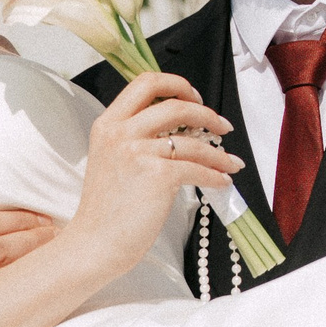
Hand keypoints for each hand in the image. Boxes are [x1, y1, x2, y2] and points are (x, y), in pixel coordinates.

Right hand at [66, 72, 240, 286]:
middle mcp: (120, 132)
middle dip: (206, 113)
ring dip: (219, 153)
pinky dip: (216, 175)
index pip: (145, 83)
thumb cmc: (106, 210)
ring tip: (230, 162)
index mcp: (108, 124)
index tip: (194, 97)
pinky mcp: (157, 174)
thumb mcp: (110, 159)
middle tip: (221, 126)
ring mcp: (138, 151)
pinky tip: (222, 181)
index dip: (176, 84)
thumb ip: (134, 138)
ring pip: (193, 141)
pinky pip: (198, 169)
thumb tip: (176, 130)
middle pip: (175, 105)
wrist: (95, 244)